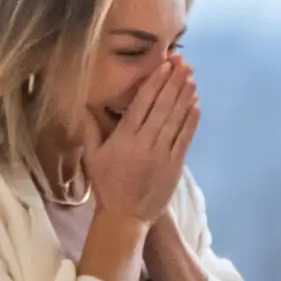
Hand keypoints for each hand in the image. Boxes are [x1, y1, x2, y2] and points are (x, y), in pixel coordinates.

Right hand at [84, 56, 197, 227]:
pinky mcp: (174, 166)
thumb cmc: (107, 185)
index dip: (155, 83)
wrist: (125, 216)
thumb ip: (90, 130)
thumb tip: (85, 106)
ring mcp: (162, 155)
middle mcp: (145, 143)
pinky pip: (185, 139)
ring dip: (185, 97)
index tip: (165, 66)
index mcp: (124, 139)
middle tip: (183, 63)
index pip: (142, 104)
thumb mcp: (93, 157)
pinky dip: (191, 121)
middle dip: (174, 83)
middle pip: (162, 107)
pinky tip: (196, 105)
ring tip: (191, 78)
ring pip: (176, 120)